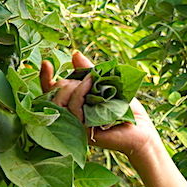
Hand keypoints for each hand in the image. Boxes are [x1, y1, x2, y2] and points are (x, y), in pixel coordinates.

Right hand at [39, 50, 162, 160]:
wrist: (140, 128)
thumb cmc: (124, 108)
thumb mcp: (105, 83)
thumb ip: (88, 70)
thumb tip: (74, 54)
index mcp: (73, 106)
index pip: (51, 93)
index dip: (45, 78)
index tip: (46, 63)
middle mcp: (71, 117)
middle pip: (53, 96)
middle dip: (65, 83)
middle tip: (86, 79)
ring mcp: (75, 126)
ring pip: (61, 102)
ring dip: (75, 86)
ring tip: (90, 80)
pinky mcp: (83, 132)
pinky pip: (74, 108)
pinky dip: (81, 93)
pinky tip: (90, 85)